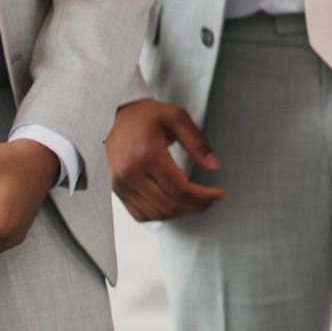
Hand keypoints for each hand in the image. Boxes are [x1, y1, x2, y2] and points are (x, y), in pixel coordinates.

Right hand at [107, 98, 225, 222]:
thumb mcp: (175, 117)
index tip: (220, 194)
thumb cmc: (143, 115)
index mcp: (146, 154)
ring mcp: (121, 185)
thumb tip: (214, 166)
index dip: (204, 196)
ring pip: (156, 214)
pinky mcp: (117, 191)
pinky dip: (161, 214)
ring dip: (181, 212)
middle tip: (211, 199)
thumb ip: (197, 142)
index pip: (180, 189)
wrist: (111, 117)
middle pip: (170, 205)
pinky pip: (141, 214)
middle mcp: (130, 173)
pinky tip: (175, 204)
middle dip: (197, 206)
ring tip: (196, 201)